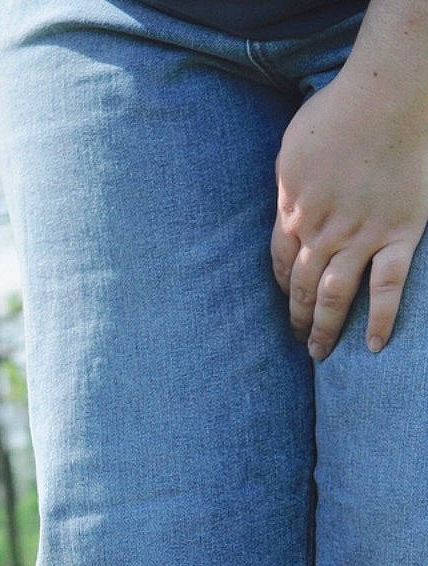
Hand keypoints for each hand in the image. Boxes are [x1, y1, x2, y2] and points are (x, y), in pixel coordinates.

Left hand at [272, 66, 427, 358]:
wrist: (385, 97)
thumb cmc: (339, 111)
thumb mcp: (293, 149)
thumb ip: (292, 181)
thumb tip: (292, 195)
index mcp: (292, 209)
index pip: (280, 260)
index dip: (282, 284)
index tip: (286, 298)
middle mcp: (320, 231)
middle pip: (301, 285)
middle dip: (297, 316)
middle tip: (298, 340)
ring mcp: (359, 237)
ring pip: (334, 295)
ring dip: (324, 328)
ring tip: (321, 353)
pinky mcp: (399, 234)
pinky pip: (387, 288)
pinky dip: (379, 320)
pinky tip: (373, 347)